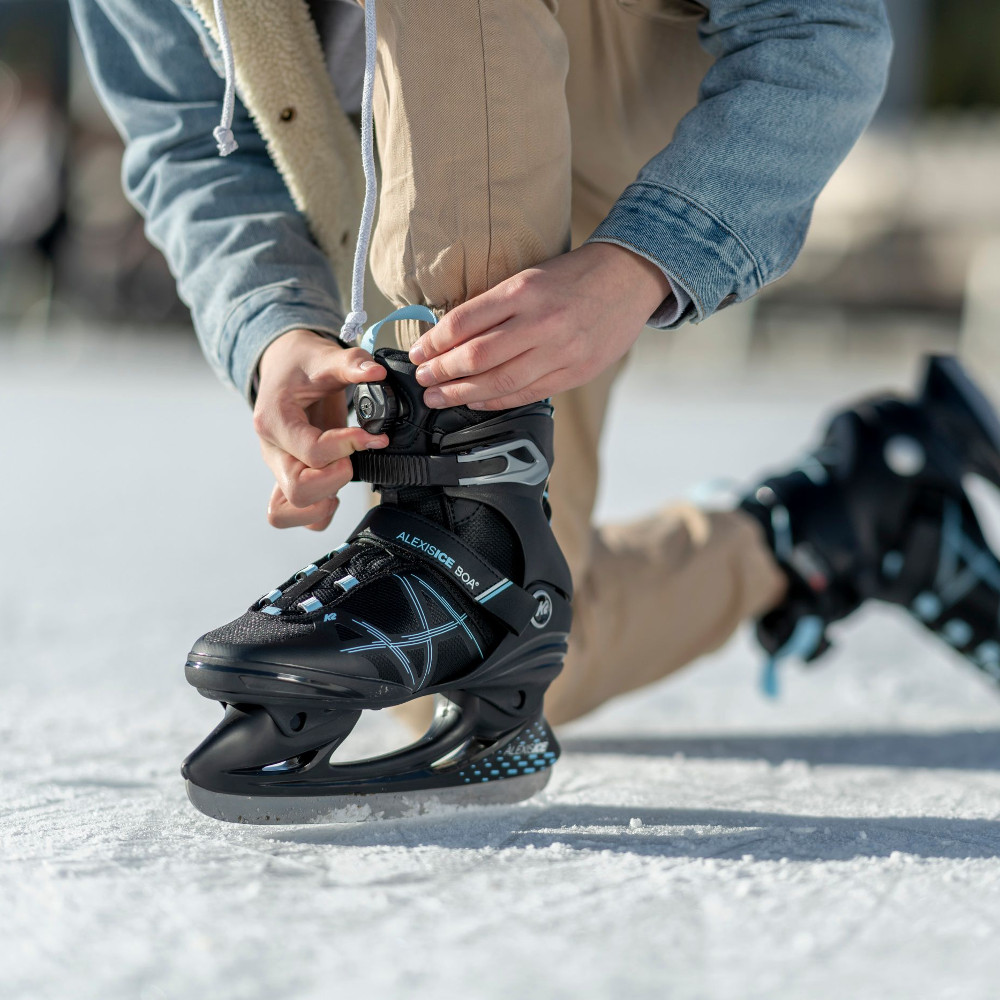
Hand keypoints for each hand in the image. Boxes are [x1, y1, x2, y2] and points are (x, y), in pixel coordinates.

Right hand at [253, 329, 388, 529]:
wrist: (284, 365)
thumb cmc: (300, 363)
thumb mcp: (324, 355)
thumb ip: (351, 363)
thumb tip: (377, 373)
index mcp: (274, 422)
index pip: (312, 453)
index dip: (348, 446)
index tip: (371, 435)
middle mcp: (273, 451)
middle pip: (299, 491)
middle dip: (337, 476)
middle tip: (352, 455)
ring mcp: (280, 468)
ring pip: (290, 511)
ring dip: (324, 498)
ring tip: (342, 472)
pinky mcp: (290, 477)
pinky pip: (296, 514)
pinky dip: (317, 512)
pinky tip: (335, 487)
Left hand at [407, 242, 671, 409]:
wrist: (629, 278)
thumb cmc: (575, 276)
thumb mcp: (530, 277)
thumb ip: (495, 306)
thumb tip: (452, 335)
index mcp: (523, 291)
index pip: (464, 322)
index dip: (434, 342)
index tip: (418, 351)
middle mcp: (540, 322)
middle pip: (477, 356)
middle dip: (442, 371)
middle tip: (422, 378)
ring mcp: (560, 351)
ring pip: (499, 382)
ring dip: (462, 393)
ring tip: (439, 397)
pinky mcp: (575, 372)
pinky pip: (527, 394)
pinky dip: (496, 401)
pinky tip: (475, 402)